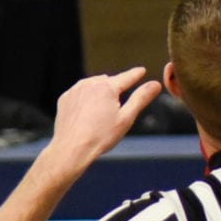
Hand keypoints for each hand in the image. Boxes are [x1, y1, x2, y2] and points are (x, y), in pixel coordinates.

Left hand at [47, 68, 163, 171]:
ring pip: (93, 86)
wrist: (71, 149)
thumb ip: (141, 98)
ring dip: (100, 93)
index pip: (127, 77)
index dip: (136, 74)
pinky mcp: (65, 98)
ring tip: (100, 114)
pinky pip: (80, 93)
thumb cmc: (100, 136)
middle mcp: (90, 83)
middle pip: (109, 82)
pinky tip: (87, 114)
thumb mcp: (126, 118)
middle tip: (116, 109)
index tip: (141, 71)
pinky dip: (86, 99)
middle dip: (115, 90)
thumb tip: (155, 84)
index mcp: (107, 87)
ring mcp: (75, 90)